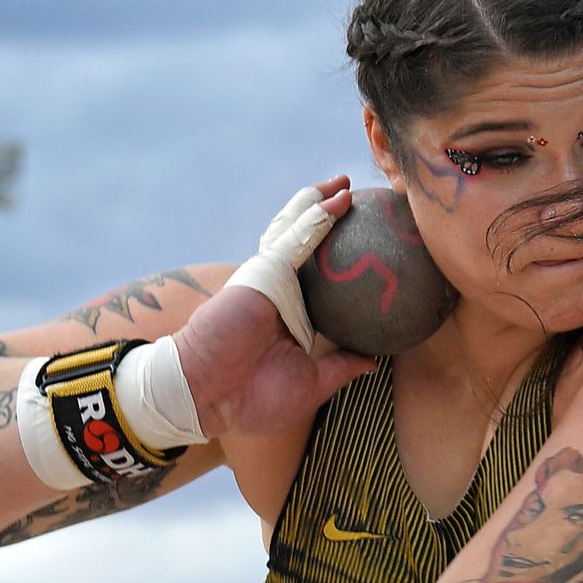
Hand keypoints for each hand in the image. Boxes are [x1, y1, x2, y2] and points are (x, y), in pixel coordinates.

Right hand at [175, 177, 377, 441]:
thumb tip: (373, 361)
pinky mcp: (263, 271)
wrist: (209, 396)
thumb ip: (341, 366)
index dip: (338, 256)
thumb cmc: (252, 397)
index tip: (367, 243)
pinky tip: (339, 201)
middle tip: (359, 200)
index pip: (319, 276)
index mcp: (291, 314)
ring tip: (346, 185)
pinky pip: (295, 240)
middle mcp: (280, 290)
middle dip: (328, 217)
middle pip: (306, 244)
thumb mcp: (312, 385)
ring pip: (298, 230)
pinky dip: (317, 219)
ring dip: (321, 204)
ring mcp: (270, 277)